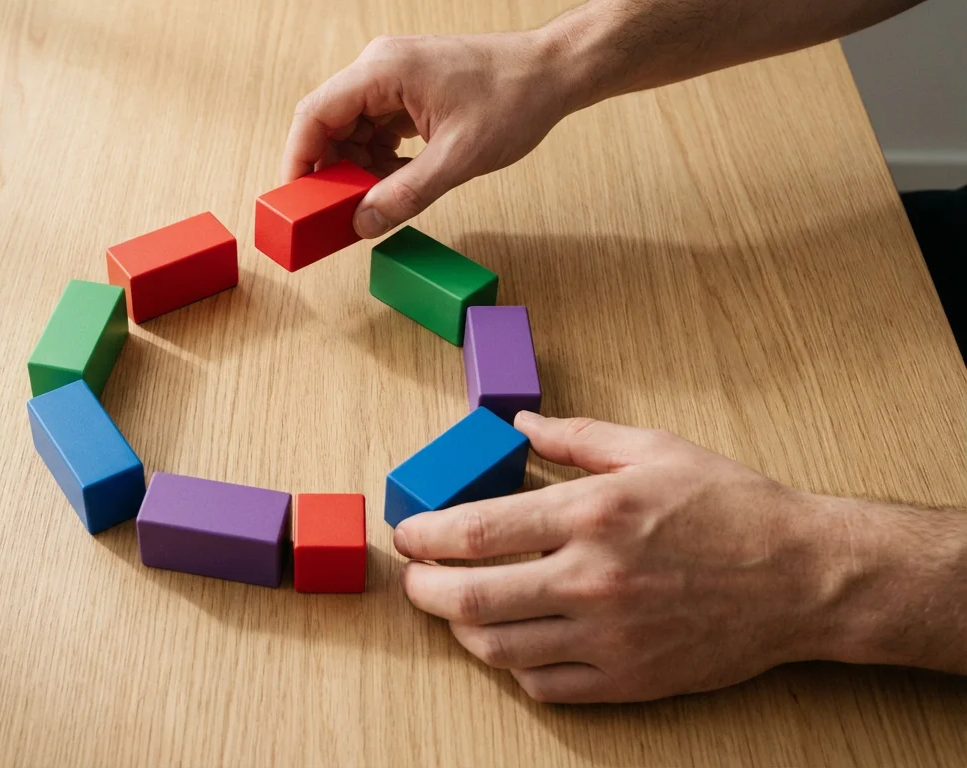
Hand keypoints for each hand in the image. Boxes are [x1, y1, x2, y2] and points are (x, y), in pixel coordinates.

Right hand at [282, 31, 576, 238]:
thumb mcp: (458, 158)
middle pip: (329, 123)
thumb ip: (405, 194)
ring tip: (378, 200)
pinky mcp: (407, 92)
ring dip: (358, 169)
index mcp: (383, 70)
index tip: (295, 200)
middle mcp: (380, 67)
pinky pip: (375, 129)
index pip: (314, 114)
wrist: (553, 73)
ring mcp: (393, 78)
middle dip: (330, 171)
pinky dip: (379, 160)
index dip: (298, 160)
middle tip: (336, 213)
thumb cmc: (514, 98)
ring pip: (351, 130)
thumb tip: (362, 224)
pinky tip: (398, 182)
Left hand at [392, 412, 966, 702]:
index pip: (475, 532)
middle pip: (470, 599)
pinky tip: (514, 641)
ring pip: (498, 648)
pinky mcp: (628, 678)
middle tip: (416, 580)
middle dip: (424, 591)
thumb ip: (577, 437)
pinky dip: (514, 665)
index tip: (409, 535)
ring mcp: (609, 636)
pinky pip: (544, 684)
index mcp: (593, 514)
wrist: (804, 577)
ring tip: (458, 609)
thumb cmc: (733, 507)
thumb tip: (520, 423)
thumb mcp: (654, 449)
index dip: (425, 536)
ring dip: (462, 630)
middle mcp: (592, 579)